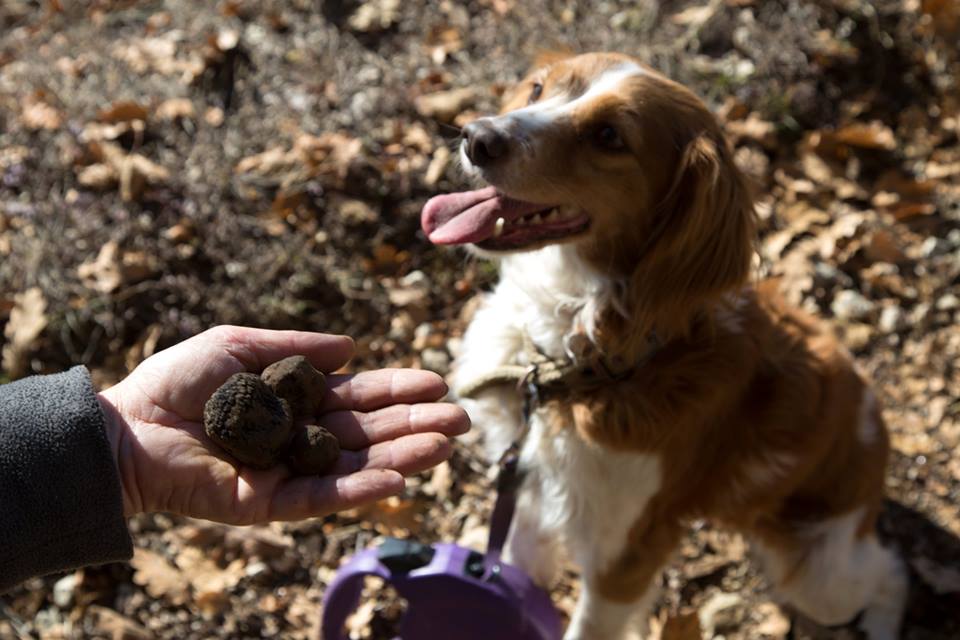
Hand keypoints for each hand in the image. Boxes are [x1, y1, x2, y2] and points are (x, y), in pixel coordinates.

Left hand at [97, 325, 468, 524]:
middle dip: (414, 424)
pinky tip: (397, 478)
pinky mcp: (269, 504)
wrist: (126, 427)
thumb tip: (353, 347)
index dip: (396, 389)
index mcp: (296, 402)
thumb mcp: (241, 346)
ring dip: (402, 456)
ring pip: (356, 466)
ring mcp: (288, 473)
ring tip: (444, 445)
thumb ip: (297, 349)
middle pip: (369, 433)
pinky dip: (360, 489)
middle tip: (460, 418)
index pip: (358, 398)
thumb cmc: (177, 383)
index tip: (436, 381)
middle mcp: (300, 438)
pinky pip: (322, 498)